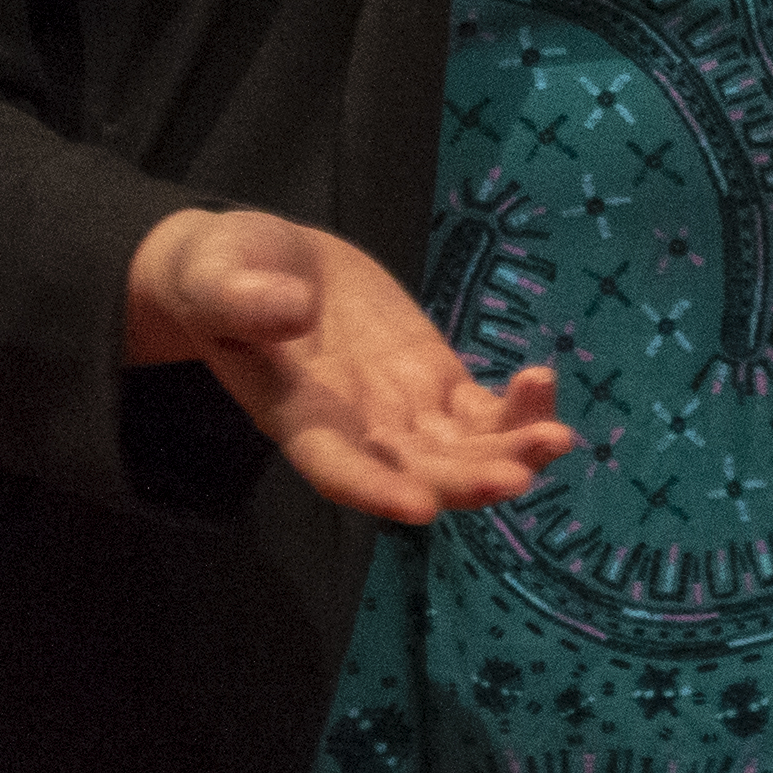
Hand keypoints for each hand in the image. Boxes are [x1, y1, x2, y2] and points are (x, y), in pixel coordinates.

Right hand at [126, 207, 574, 524]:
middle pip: (417, 473)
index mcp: (298, 417)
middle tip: (520, 477)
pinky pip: (480, 410)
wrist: (260, 263)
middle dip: (468, 480)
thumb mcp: (214, 276)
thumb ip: (241, 300)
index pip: (337, 469)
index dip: (376, 492)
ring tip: (558, 439)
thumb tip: (291, 311)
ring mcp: (400, 409)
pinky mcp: (432, 379)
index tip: (421, 509)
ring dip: (508, 452)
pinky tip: (543, 386)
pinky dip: (514, 409)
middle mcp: (354, 429)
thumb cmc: (221, 274)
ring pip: (461, 450)